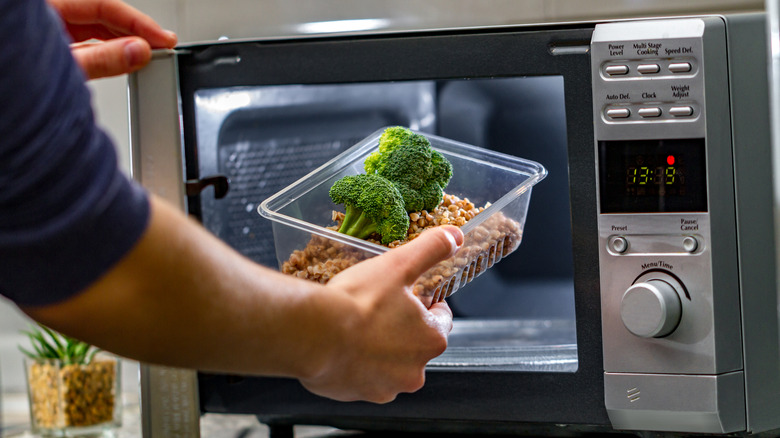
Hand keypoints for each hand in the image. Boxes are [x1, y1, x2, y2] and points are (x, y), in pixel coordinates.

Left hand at [47, 0, 176, 78]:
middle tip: (163, 46)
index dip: (137, 22)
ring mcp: (50, 30)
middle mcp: (49, 14)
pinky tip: (125, 57)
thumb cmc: (8, 81)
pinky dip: (108, 50)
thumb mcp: (63, 68)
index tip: (163, 39)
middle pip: (101, 14)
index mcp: (46, 7)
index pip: (102, 4)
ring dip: (124, 41)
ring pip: (95, 27)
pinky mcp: (52, 47)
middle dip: (135, 30)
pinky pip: (86, 41)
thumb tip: (137, 51)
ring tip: (149, 53)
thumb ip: (101, 60)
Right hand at [299, 225, 462, 402]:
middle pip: (415, 344)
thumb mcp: (398, 265)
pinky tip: (342, 345)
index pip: (441, 319)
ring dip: (379, 348)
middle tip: (378, 307)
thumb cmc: (357, 302)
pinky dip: (357, 364)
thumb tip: (455, 236)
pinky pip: (363, 378)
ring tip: (357, 326)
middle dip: (401, 327)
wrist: (313, 334)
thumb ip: (431, 249)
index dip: (427, 303)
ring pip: (389, 364)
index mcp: (431, 339)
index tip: (411, 295)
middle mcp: (415, 370)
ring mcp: (387, 387)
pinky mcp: (359, 396)